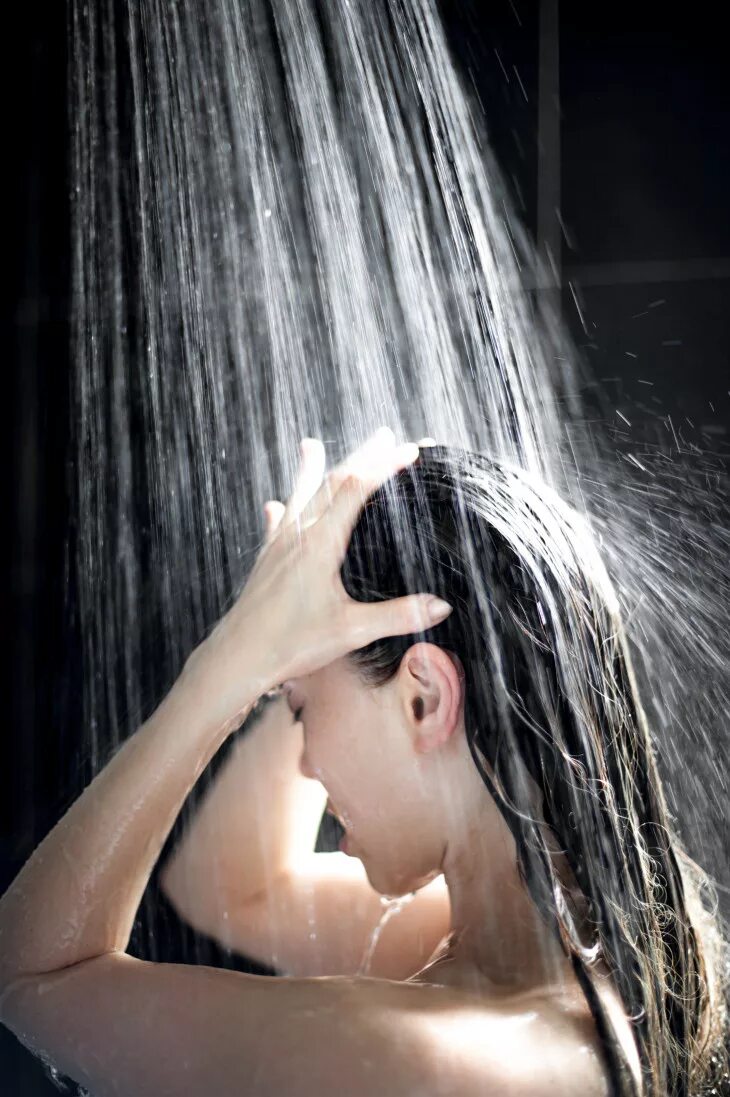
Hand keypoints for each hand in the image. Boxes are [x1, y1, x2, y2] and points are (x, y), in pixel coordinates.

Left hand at [184, 429, 451, 730]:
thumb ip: (398, 615)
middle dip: (362, 456)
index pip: (357, 489)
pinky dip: (282, 510)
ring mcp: (278, 546)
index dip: (385, 465)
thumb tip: (442, 605)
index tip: (410, 450)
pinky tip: (274, 505)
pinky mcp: (265, 562)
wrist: (236, 659)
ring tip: (309, 444)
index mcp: (320, 543)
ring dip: (310, 470)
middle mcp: (298, 535)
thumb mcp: (352, 631)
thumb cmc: (291, 645)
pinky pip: (276, 525)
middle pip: (332, 482)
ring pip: (299, 497)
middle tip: (385, 435)